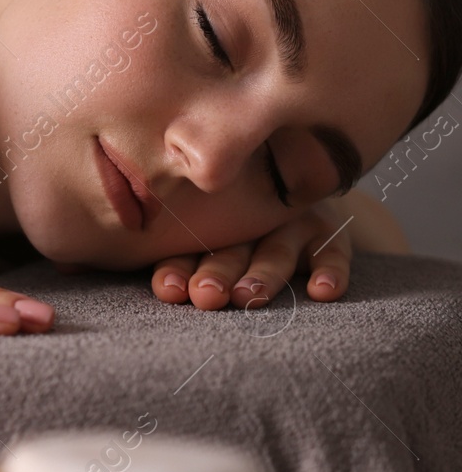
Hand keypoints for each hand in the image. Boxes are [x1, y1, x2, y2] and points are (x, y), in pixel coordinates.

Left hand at [149, 197, 354, 310]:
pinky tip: (322, 291)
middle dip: (217, 274)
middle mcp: (247, 221)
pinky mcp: (326, 232)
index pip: (188, 248)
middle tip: (206, 296)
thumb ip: (173, 264)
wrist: (296, 174)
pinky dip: (329, 270)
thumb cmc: (225, 231)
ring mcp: (288, 223)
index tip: (169, 290)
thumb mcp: (199, 241)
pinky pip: (331, 251)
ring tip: (249, 297)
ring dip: (262, 275)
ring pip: (275, 251)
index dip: (177, 269)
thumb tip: (140, 285)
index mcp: (206, 224)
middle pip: (230, 250)